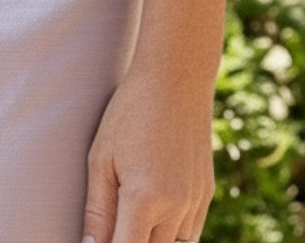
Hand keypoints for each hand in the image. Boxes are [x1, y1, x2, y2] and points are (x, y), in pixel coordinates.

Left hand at [81, 67, 214, 242]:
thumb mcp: (102, 158)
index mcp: (144, 198)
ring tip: (134, 211)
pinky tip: (156, 208)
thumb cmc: (130, 113)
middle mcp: (175, 206)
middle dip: (129, 240)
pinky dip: (172, 230)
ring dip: (152, 238)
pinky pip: (190, 231)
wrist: (175, 79)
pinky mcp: (207, 193)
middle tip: (114, 222)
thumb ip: (97, 210)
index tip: (99, 242)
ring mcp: (195, 201)